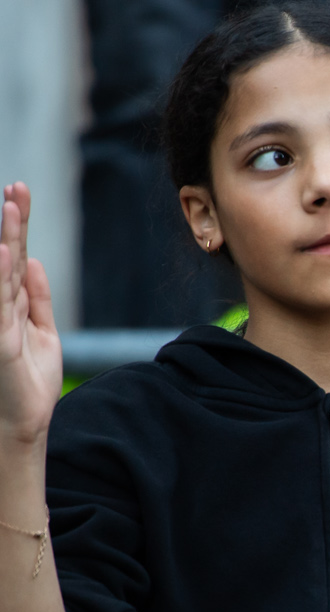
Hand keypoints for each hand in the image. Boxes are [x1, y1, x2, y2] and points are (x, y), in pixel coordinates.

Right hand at [0, 185, 62, 445]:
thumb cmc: (29, 382)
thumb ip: (39, 298)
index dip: (18, 225)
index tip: (19, 192)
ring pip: (1, 273)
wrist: (20, 424)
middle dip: (11, 222)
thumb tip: (32, 260)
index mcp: (12, 303)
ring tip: (11, 208)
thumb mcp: (43, 333)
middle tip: (16, 188)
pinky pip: (0, 305)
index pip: (15, 256)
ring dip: (6, 240)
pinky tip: (6, 253)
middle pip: (6, 256)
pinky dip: (2, 277)